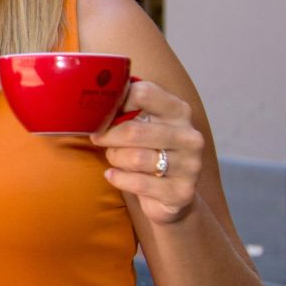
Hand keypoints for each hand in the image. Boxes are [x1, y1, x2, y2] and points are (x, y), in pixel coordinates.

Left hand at [90, 79, 204, 224]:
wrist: (172, 192)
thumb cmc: (148, 147)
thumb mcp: (142, 122)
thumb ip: (126, 106)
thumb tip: (95, 96)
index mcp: (178, 111)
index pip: (144, 94)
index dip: (116, 102)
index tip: (104, 111)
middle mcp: (189, 137)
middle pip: (133, 130)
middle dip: (108, 136)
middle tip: (98, 138)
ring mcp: (189, 166)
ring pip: (134, 158)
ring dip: (115, 158)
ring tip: (113, 157)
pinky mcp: (181, 192)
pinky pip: (137, 182)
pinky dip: (118, 178)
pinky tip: (113, 175)